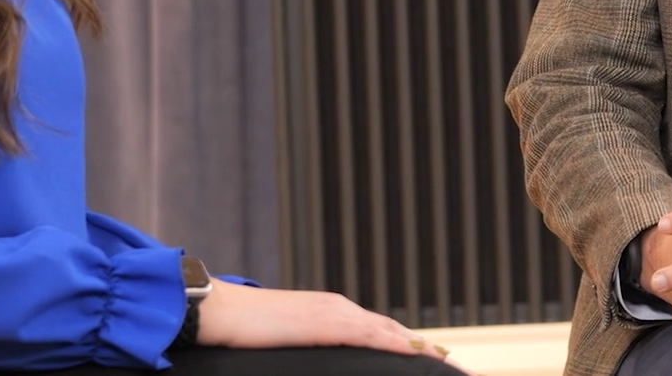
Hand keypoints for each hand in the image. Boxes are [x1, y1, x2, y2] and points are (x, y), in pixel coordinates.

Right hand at [195, 281, 452, 360]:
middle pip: (393, 329)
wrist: (221, 311)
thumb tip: (318, 362)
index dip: (408, 344)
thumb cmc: (246, 330)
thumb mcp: (287, 342)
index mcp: (333, 313)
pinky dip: (396, 343)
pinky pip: (370, 335)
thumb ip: (311, 349)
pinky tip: (415, 351)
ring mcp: (335, 313)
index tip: (430, 358)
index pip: (380, 330)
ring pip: (388, 330)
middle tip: (450, 363)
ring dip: (418, 346)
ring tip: (444, 360)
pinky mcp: (326, 322)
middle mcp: (341, 308)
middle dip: (423, 347)